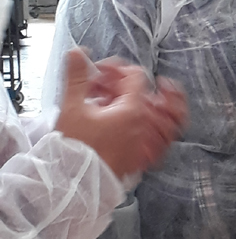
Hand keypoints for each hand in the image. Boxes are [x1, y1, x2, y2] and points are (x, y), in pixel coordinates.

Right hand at [56, 49, 186, 178]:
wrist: (75, 185)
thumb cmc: (76, 151)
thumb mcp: (72, 108)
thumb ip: (77, 77)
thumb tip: (78, 53)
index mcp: (133, 111)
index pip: (136, 76)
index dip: (116, 69)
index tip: (99, 73)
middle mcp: (145, 127)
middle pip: (149, 94)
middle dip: (126, 85)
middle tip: (106, 87)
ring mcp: (145, 144)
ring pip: (160, 117)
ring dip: (143, 103)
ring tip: (123, 100)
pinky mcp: (140, 159)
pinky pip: (156, 140)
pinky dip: (147, 127)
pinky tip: (130, 126)